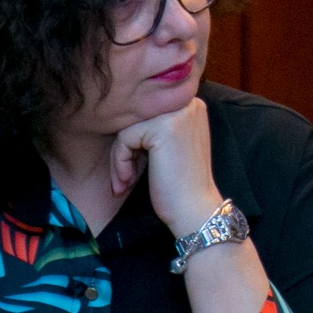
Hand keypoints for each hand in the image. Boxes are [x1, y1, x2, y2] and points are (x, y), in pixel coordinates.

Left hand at [110, 97, 223, 235]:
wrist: (195, 210)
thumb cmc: (181, 185)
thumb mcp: (172, 145)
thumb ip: (155, 127)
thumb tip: (117, 115)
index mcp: (190, 104)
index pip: (146, 113)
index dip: (135, 142)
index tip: (134, 169)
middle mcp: (187, 102)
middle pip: (136, 118)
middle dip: (125, 150)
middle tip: (125, 179)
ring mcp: (176, 113)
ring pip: (128, 128)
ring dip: (119, 158)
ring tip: (125, 182)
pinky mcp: (163, 128)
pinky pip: (125, 138)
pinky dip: (120, 162)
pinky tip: (129, 181)